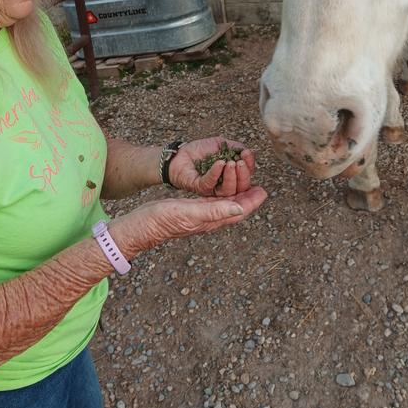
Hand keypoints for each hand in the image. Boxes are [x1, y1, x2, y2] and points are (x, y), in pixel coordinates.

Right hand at [109, 186, 266, 258]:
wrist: (143, 225)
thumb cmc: (163, 220)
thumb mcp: (190, 211)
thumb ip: (215, 210)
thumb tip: (240, 208)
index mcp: (212, 220)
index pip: (239, 211)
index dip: (252, 201)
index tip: (264, 190)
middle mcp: (209, 219)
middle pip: (234, 207)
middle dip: (247, 196)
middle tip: (259, 184)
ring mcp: (200, 215)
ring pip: (225, 204)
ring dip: (236, 193)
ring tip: (244, 183)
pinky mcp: (192, 209)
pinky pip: (213, 201)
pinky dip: (221, 192)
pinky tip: (220, 187)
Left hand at [168, 136, 255, 195]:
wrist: (181, 153)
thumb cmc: (200, 150)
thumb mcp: (221, 144)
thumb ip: (236, 147)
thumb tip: (248, 151)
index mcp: (232, 175)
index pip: (247, 174)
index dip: (250, 164)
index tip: (248, 153)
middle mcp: (225, 185)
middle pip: (241, 187)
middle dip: (244, 174)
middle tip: (241, 162)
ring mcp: (213, 189)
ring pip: (228, 190)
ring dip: (232, 176)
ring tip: (231, 163)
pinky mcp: (200, 188)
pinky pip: (210, 184)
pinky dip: (216, 173)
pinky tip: (219, 163)